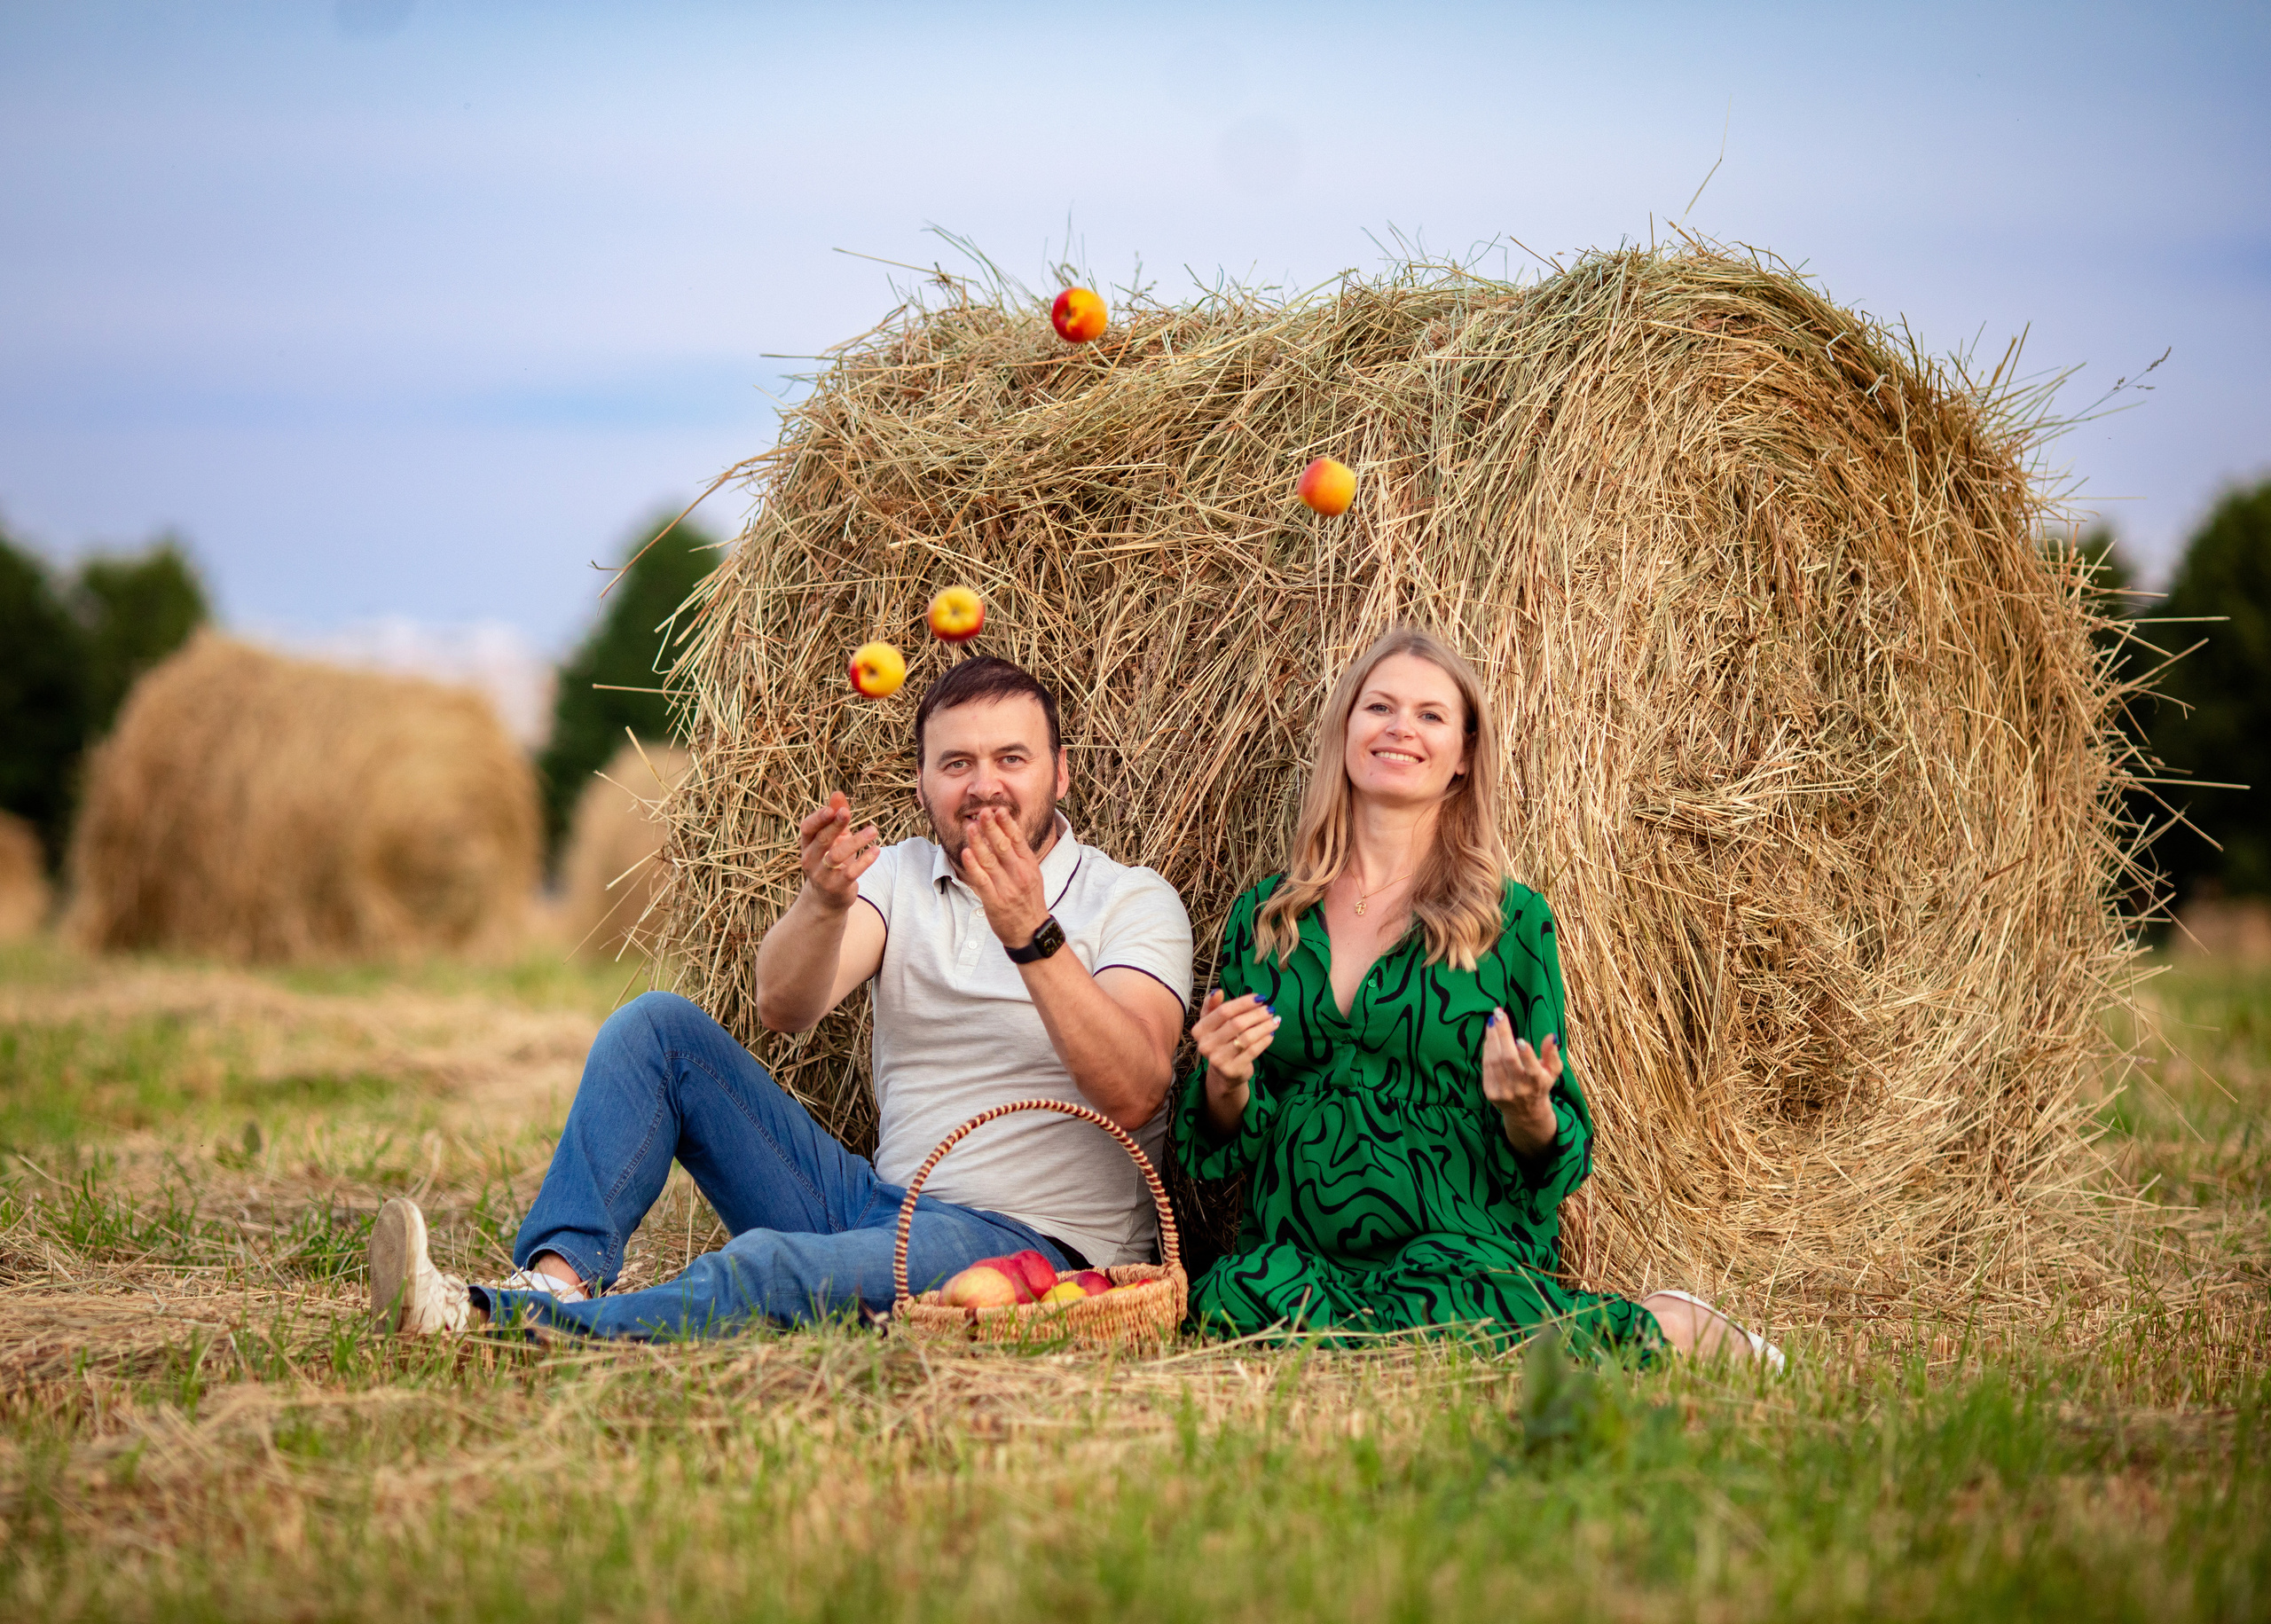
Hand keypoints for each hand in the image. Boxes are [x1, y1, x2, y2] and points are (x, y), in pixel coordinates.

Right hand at [796, 791, 879, 911]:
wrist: (827, 899)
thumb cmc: (831, 861)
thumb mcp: (833, 838)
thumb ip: (836, 817)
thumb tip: (837, 793)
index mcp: (807, 845)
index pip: (807, 828)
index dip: (818, 818)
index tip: (833, 808)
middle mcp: (810, 859)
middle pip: (822, 839)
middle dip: (835, 825)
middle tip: (848, 812)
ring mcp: (822, 875)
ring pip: (837, 856)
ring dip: (856, 841)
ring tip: (874, 830)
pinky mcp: (837, 887)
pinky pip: (851, 872)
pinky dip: (864, 861)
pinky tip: (877, 850)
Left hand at [959, 806, 1050, 948]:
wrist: (1031, 931)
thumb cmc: (1029, 901)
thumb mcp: (1033, 876)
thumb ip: (1020, 857)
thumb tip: (1007, 833)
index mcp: (1029, 866)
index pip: (1018, 840)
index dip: (1007, 823)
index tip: (998, 809)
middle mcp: (1019, 875)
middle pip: (1003, 846)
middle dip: (992, 827)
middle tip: (982, 811)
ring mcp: (1007, 888)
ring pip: (990, 860)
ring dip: (978, 842)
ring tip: (970, 827)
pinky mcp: (995, 901)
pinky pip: (981, 880)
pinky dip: (973, 866)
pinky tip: (966, 853)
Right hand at [1192, 988, 1278, 1113]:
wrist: (1223, 1074)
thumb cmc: (1220, 1042)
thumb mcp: (1212, 1023)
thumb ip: (1212, 1006)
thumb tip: (1217, 991)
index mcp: (1200, 1030)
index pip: (1223, 1011)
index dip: (1243, 1003)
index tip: (1260, 997)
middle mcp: (1206, 1045)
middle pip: (1237, 1023)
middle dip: (1257, 1014)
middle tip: (1270, 1009)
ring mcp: (1218, 1059)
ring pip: (1247, 1037)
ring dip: (1264, 1026)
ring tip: (1275, 1020)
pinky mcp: (1232, 1070)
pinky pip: (1253, 1051)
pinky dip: (1264, 1040)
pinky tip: (1271, 1034)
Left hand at [1480, 1013, 1559, 1156]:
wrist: (1525, 1113)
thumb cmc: (1541, 1085)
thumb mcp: (1553, 1071)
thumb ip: (1552, 1054)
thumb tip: (1551, 1036)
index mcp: (1538, 1083)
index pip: (1532, 1070)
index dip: (1527, 1056)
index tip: (1521, 1039)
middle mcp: (1520, 1089)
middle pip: (1508, 1059)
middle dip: (1502, 1034)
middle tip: (1499, 1013)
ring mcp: (1503, 1092)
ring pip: (1494, 1061)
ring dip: (1492, 1038)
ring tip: (1492, 1021)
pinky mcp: (1490, 1092)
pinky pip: (1486, 1067)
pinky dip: (1487, 1049)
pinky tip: (1489, 1036)